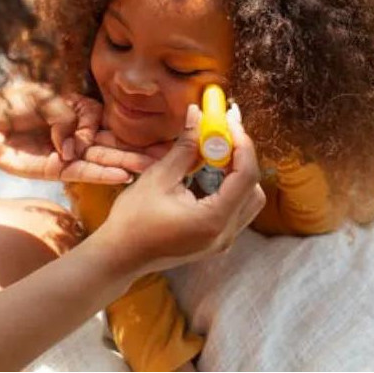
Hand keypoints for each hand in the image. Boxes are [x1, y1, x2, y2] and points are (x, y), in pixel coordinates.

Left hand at [0, 85, 155, 184]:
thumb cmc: (5, 106)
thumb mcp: (41, 99)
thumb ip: (66, 116)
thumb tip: (76, 143)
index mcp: (71, 111)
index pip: (98, 117)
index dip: (96, 124)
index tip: (87, 127)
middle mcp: (73, 134)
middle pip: (110, 141)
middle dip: (136, 148)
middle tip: (165, 154)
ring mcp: (66, 154)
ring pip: (102, 158)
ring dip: (127, 162)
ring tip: (153, 168)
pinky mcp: (56, 170)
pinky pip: (83, 172)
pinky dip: (102, 173)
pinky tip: (123, 176)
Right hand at [94, 103, 265, 278]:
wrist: (120, 256)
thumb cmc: (133, 220)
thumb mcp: (158, 178)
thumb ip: (185, 147)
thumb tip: (198, 115)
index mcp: (213, 220)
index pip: (246, 176)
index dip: (242, 144)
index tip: (229, 121)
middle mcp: (225, 234)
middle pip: (253, 189)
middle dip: (241, 158)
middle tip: (221, 135)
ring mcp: (222, 241)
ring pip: (247, 200)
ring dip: (235, 173)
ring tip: (211, 154)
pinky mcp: (215, 241)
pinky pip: (234, 209)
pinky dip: (227, 188)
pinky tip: (205, 173)